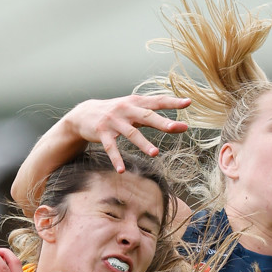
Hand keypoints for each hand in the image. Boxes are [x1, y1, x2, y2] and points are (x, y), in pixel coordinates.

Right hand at [63, 94, 190, 171]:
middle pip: (147, 116)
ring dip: (143, 144)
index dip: (172, 101)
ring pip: (131, 133)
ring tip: (155, 153)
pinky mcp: (101, 133)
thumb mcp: (132, 109)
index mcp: (135, 102)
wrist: (83, 114)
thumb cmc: (115, 112)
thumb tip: (177, 124)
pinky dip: (116, 159)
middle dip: (162, 122)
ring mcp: (113, 121)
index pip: (157, 101)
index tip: (188, 102)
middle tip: (178, 127)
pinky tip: (122, 170)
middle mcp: (125, 109)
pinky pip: (110, 148)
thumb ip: (152, 115)